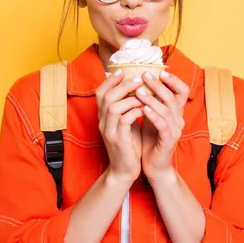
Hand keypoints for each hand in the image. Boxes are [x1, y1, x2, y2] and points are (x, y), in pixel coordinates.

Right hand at [96, 69, 145, 183]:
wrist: (124, 171)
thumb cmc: (128, 145)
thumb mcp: (125, 124)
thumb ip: (126, 108)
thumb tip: (135, 90)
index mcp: (103, 117)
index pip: (100, 93)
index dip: (110, 81)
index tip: (122, 71)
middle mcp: (102, 122)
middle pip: (106, 97)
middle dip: (122, 85)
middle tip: (138, 78)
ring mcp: (108, 131)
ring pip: (113, 106)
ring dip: (130, 98)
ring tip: (144, 94)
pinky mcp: (117, 140)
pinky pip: (124, 121)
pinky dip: (134, 112)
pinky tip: (143, 110)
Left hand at [135, 70, 189, 180]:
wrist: (153, 165)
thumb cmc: (150, 139)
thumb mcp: (149, 116)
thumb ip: (149, 101)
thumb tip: (138, 81)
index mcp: (175, 112)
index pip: (182, 91)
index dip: (173, 80)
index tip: (158, 72)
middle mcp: (178, 119)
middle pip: (173, 97)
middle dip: (158, 85)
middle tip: (144, 76)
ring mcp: (175, 130)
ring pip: (168, 110)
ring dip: (153, 99)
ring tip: (139, 91)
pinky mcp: (169, 141)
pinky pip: (163, 126)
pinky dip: (154, 116)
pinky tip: (144, 110)